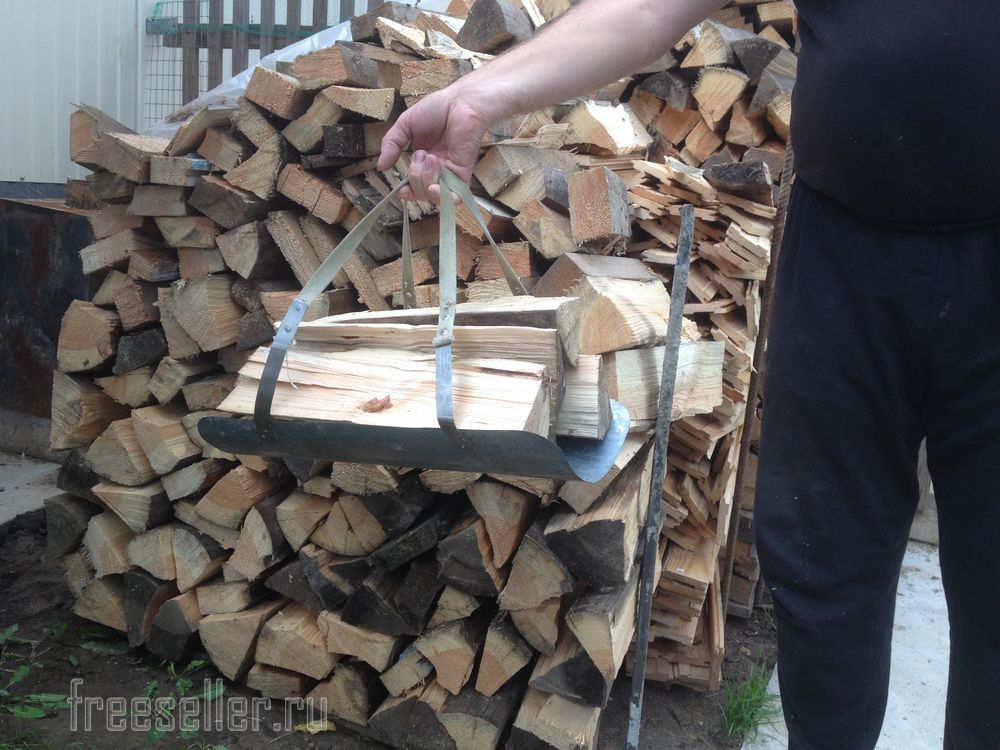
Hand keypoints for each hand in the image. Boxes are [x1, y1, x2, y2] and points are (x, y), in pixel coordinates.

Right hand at [378, 87, 490, 201]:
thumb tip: (380, 167)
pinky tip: (434, 188)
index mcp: (422, 160)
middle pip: (420, 191)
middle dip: (414, 176)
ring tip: (430, 158)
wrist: (461, 103)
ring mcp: (450, 173)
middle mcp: (436, 170)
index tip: (401, 189)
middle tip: (421, 155)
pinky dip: (440, 198)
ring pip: (432, 195)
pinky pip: (453, 198)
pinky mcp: (462, 174)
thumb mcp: (405, 125)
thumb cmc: (436, 109)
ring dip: (425, 179)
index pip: (412, 185)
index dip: (406, 191)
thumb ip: (391, 144)